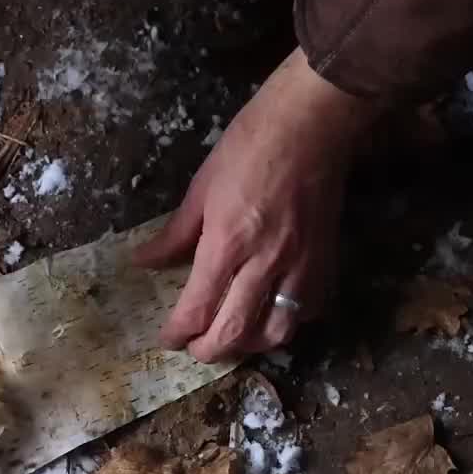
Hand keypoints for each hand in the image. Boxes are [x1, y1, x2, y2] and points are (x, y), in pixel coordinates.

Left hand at [134, 48, 381, 362]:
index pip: (198, 308)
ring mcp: (301, 265)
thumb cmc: (249, 147)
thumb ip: (176, 235)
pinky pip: (309, 310)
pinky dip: (289, 322)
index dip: (179, 332)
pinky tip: (274, 314)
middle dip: (210, 349)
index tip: (168, 337)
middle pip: (235, 331)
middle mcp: (265, 262)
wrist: (312, 124)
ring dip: (251, 345)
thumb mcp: (200, 188)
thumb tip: (145, 262)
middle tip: (196, 348)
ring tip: (233, 338)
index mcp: (227, 243)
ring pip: (277, 331)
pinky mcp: (327, 260)